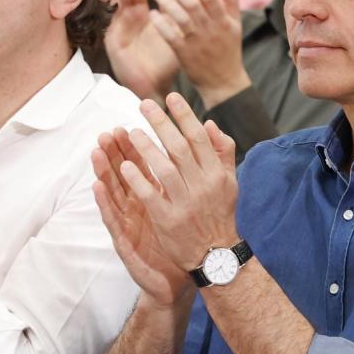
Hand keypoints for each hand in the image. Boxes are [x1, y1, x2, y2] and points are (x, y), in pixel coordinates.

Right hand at [93, 129, 192, 305]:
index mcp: (153, 196)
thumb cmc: (185, 239)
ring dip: (103, 172)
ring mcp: (129, 223)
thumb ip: (187, 179)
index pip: (140, 166)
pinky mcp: (125, 241)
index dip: (133, 147)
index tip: (127, 125)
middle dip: (115, 153)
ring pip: (113, 193)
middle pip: (122, 175)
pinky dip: (104, 203)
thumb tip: (191, 152)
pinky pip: (113, 220)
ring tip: (96, 151)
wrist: (188, 273)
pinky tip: (96, 187)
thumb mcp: (186, 206)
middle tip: (107, 131)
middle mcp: (137, 206)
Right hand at [104, 0, 180, 102]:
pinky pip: (111, 21)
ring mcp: (118, 29)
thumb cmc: (165, 64)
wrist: (154, 88)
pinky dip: (110, 7)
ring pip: (117, 3)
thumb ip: (182, 17)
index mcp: (143, 17)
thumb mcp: (176, 35)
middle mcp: (128, 20)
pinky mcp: (112, 41)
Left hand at [111, 93, 241, 276]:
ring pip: (164, 169)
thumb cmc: (220, 215)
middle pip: (180, 148)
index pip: (199, 138)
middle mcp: (203, 186)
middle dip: (161, 124)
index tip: (170, 97)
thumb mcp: (229, 182)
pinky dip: (138, 180)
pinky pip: (151, 196)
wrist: (217, 256)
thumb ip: (222, 152)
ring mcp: (186, 204)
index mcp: (217, 174)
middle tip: (144, 104)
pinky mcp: (169, 221)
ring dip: (146, 148)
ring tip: (130, 132)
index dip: (185, 116)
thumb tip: (209, 123)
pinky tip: (125, 165)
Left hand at [151, 0, 247, 105]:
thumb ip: (230, 0)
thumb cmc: (228, 50)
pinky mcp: (185, 55)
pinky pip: (170, 35)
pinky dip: (161, 23)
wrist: (224, 82)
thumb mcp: (235, 24)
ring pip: (180, 17)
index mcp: (224, 21)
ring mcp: (198, 43)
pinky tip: (153, 14)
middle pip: (192, 3)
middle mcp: (211, 31)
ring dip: (166, 2)